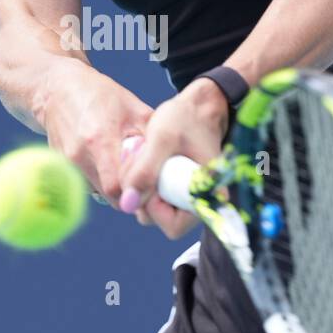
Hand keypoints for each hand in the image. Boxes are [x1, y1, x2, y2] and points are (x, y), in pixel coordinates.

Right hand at [43, 63, 153, 208]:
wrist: (56, 88)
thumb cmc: (99, 94)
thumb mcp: (133, 108)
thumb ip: (151, 136)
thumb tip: (171, 162)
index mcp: (100, 140)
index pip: (118, 188)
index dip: (136, 193)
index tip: (149, 187)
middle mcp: (80, 155)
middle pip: (109, 195)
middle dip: (129, 194)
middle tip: (143, 182)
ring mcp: (67, 162)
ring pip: (98, 191)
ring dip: (114, 187)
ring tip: (124, 168)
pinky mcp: (61, 165)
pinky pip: (87, 182)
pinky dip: (100, 178)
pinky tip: (106, 161)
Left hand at [117, 78, 229, 238]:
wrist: (197, 107)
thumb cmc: (186, 119)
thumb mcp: (162, 140)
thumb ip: (144, 172)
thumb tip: (127, 203)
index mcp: (205, 196)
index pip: (172, 225)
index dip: (153, 205)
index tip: (147, 173)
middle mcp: (197, 203)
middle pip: (157, 218)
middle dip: (141, 191)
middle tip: (139, 159)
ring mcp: (184, 197)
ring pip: (149, 206)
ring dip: (138, 183)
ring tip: (142, 154)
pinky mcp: (174, 189)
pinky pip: (150, 193)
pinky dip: (141, 178)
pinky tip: (143, 157)